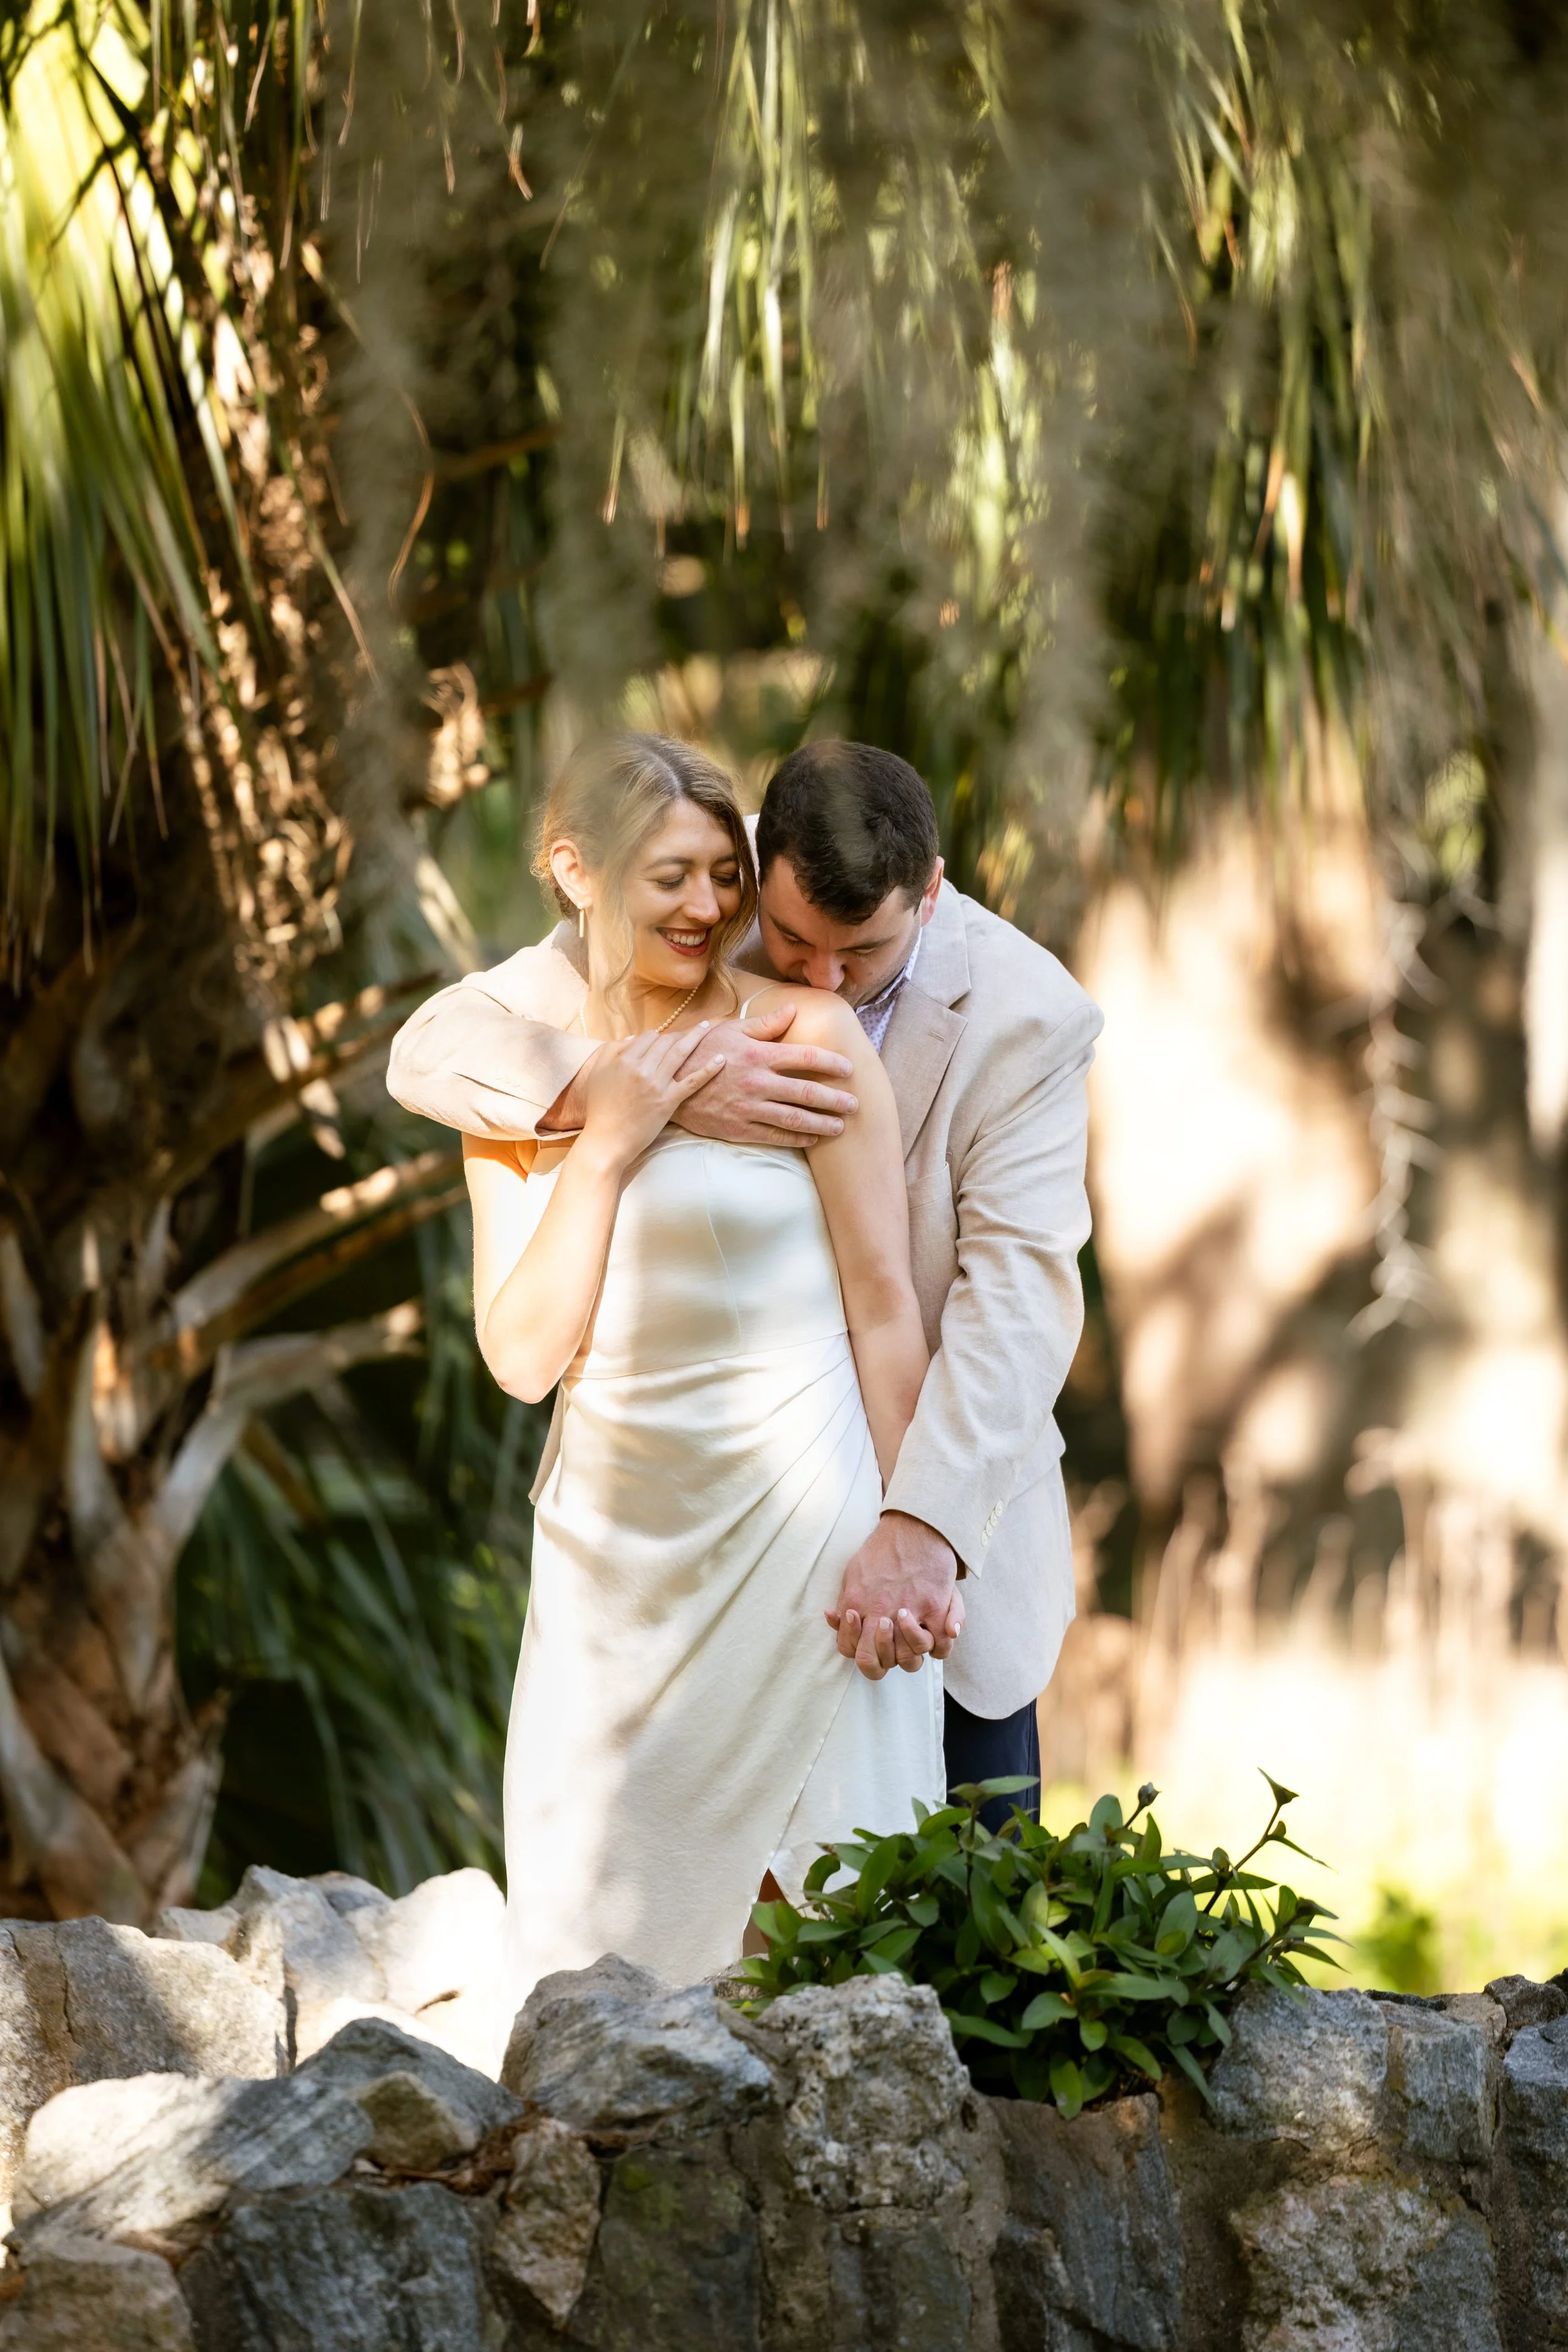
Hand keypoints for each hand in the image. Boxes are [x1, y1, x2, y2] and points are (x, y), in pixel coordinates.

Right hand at [578, 1026, 724, 1168]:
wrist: (607, 1139)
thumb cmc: (599, 1108)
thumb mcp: (597, 1072)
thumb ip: (612, 1050)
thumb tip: (633, 1038)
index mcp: (624, 1060)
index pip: (648, 1037)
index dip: (659, 1035)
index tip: (667, 1038)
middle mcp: (642, 1068)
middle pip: (666, 1041)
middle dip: (680, 1032)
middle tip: (695, 1028)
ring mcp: (657, 1084)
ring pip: (680, 1053)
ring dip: (696, 1037)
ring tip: (708, 1027)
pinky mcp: (668, 1101)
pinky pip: (692, 1081)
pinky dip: (708, 1069)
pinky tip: (721, 1059)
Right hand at [670, 1004, 856, 1145]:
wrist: (668, 1081)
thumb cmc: (702, 1050)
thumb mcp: (732, 1029)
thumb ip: (766, 1023)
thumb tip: (794, 1010)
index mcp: (758, 1053)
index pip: (805, 1056)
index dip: (831, 1063)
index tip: (848, 1069)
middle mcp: (757, 1081)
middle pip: (806, 1092)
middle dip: (835, 1100)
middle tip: (854, 1104)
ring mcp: (748, 1107)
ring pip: (794, 1118)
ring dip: (821, 1124)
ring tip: (840, 1127)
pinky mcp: (738, 1128)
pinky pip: (774, 1136)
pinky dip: (796, 1139)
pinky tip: (812, 1139)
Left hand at [826, 1512, 963, 1681]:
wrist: (914, 1527)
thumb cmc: (881, 1550)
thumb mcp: (852, 1573)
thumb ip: (843, 1600)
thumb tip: (833, 1617)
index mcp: (858, 1606)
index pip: (852, 1653)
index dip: (860, 1653)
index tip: (870, 1635)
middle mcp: (882, 1614)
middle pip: (879, 1663)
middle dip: (883, 1659)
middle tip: (891, 1641)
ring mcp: (910, 1612)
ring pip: (909, 1659)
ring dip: (910, 1653)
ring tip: (912, 1632)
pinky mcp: (935, 1607)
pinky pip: (941, 1646)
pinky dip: (939, 1648)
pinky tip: (936, 1633)